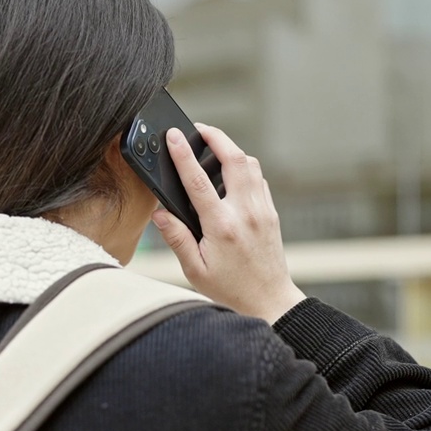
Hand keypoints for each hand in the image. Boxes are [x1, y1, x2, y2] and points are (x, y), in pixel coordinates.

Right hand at [151, 124, 306, 324]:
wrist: (270, 302)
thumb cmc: (230, 289)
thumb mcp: (195, 269)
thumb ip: (177, 238)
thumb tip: (160, 213)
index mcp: (222, 227)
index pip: (199, 181)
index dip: (184, 154)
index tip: (173, 135)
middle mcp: (245, 213)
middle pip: (234, 159)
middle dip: (216, 137)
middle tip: (198, 129)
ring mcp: (262, 211)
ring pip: (250, 165)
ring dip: (232, 150)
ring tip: (213, 146)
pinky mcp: (271, 213)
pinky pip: (258, 179)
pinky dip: (244, 167)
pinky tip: (231, 172)